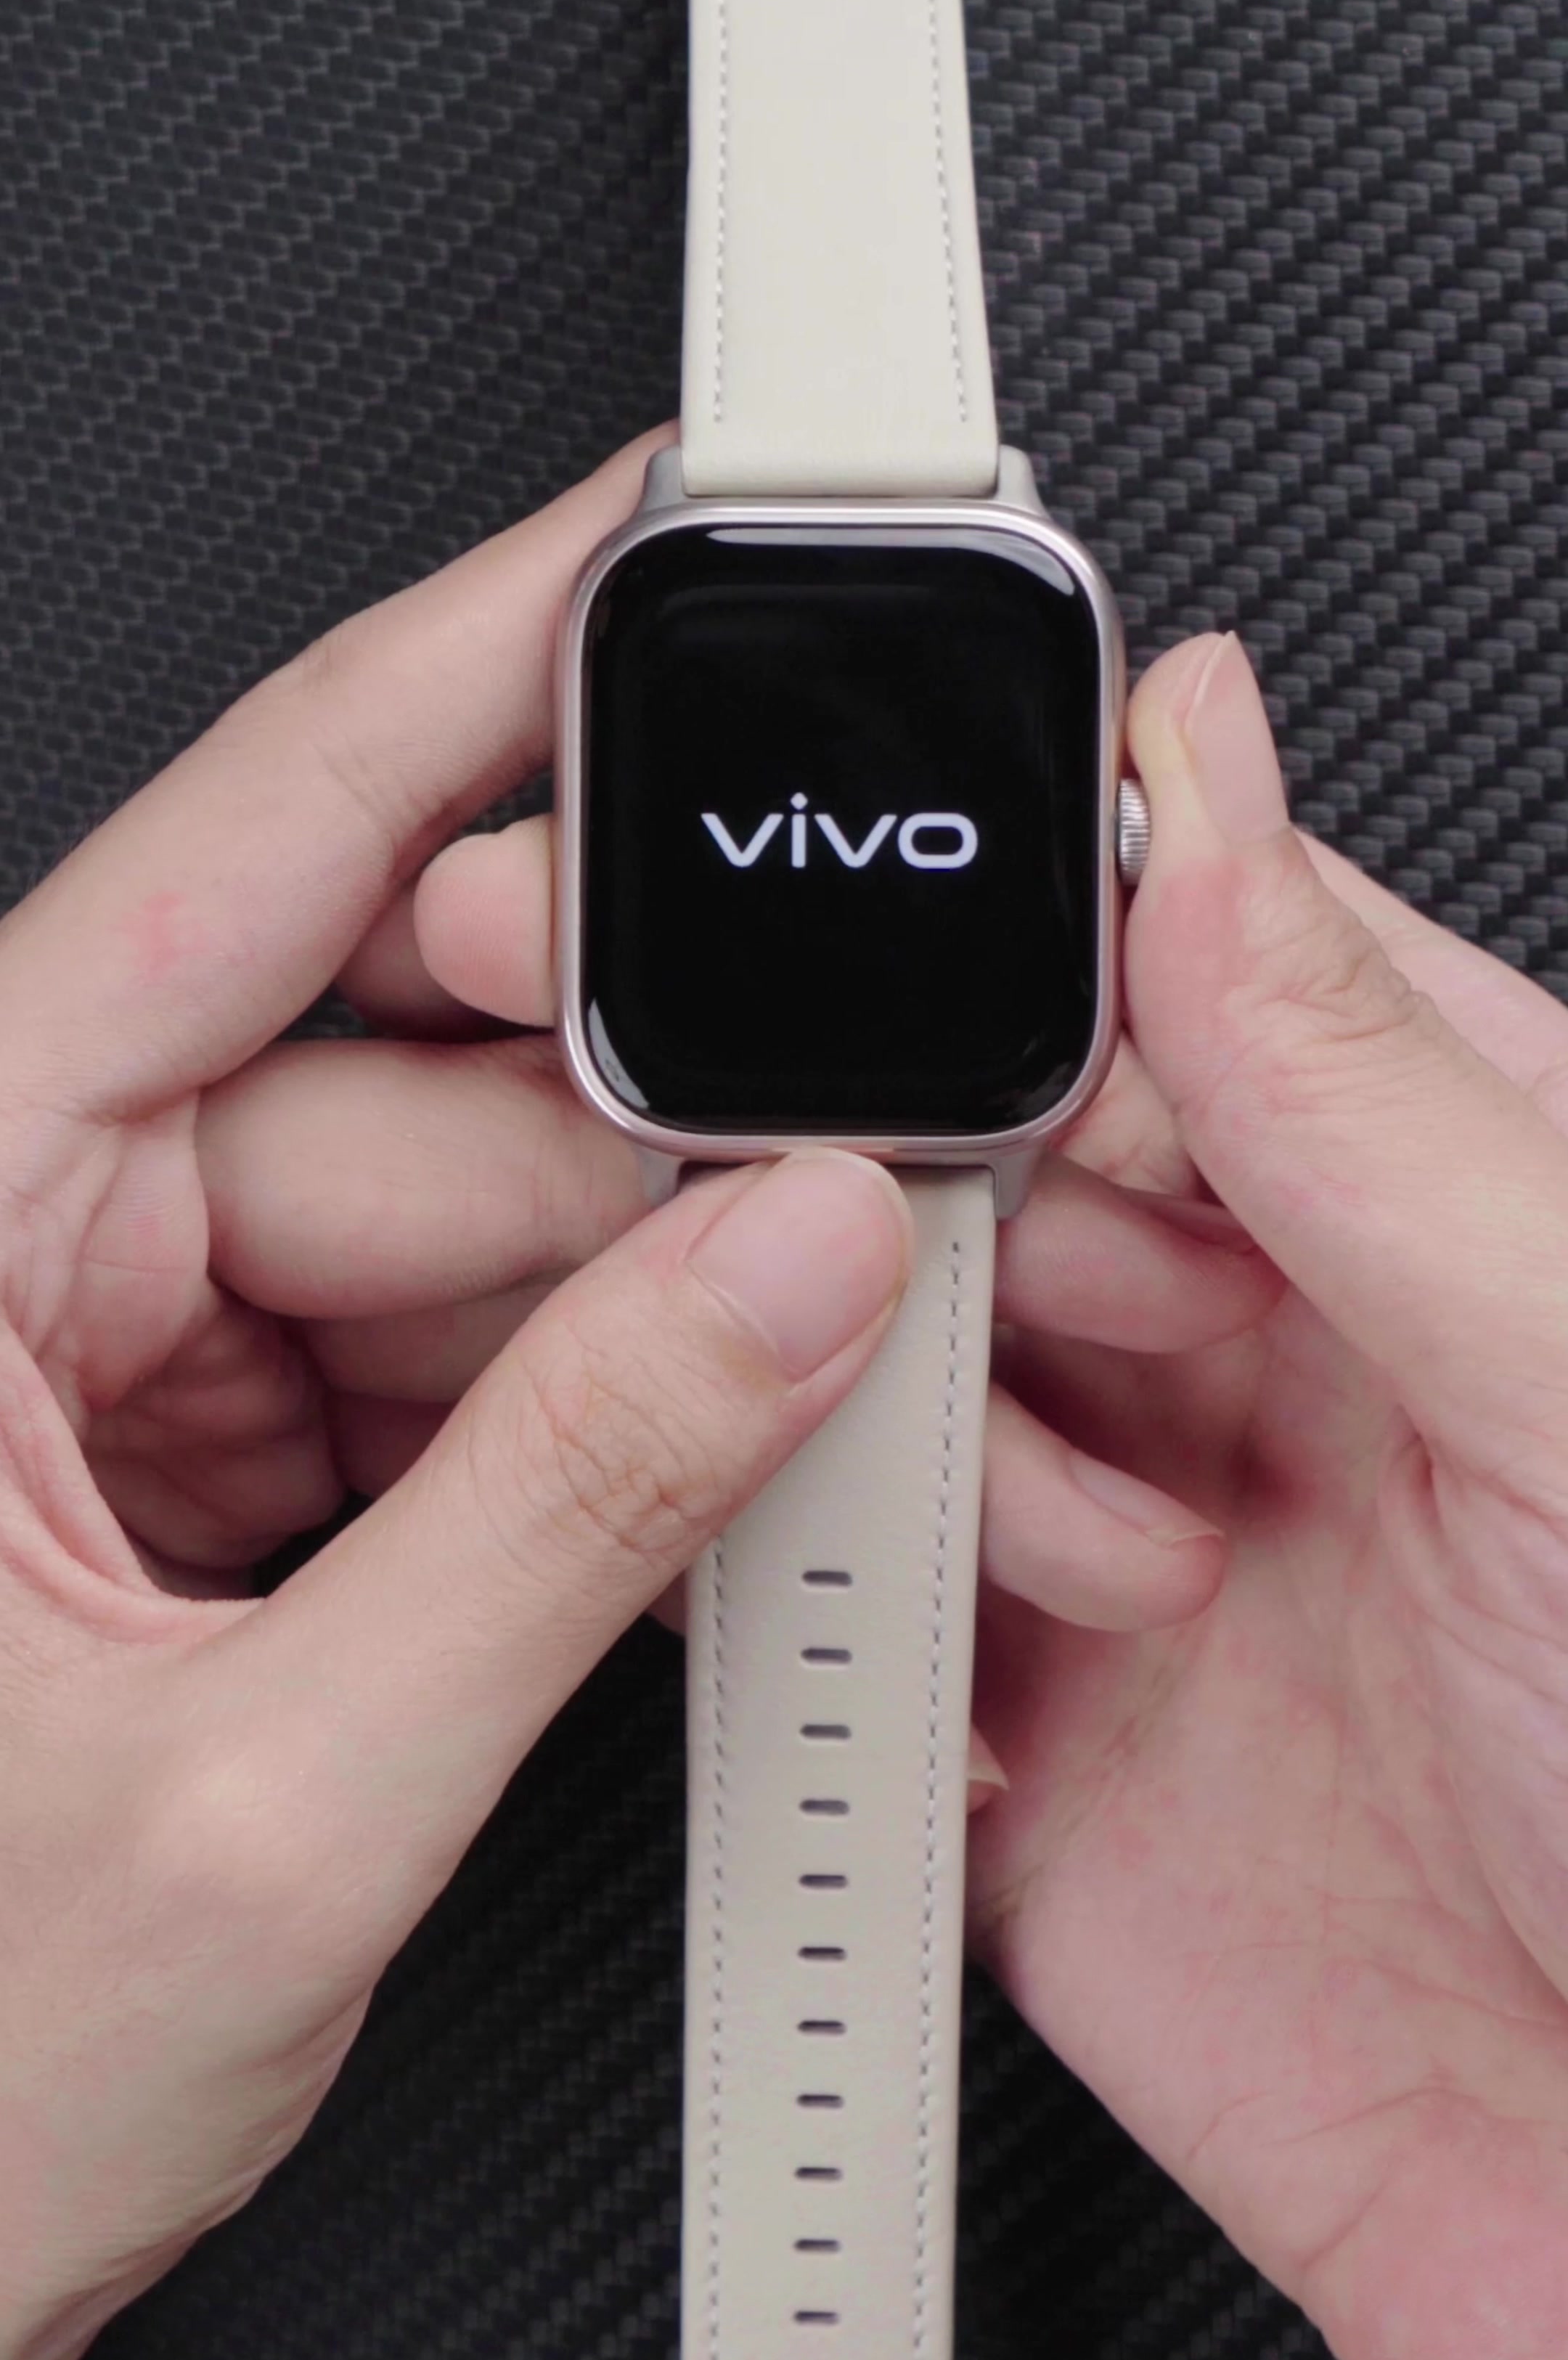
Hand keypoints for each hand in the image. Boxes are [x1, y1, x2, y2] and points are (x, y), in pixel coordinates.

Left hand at [0, 436, 932, 2359]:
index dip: (462, 672)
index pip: (232, 854)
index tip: (638, 551)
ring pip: (442, 1222)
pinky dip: (579, 1404)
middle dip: (653, 1122)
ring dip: (642, 1299)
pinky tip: (695, 1450)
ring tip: (817, 1364)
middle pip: (396, 1068)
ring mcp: (96, 1356)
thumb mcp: (267, 1808)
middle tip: (858, 1137)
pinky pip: (425, 1350)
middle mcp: (0, 1250)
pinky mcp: (179, 1458)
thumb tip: (784, 1275)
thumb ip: (564, 1519)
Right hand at [965, 633, 1567, 2359]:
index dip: (1017, 929)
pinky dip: (844, 1627)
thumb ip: (1375, 1104)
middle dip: (928, 1187)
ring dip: (926, 1437)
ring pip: (878, 1364)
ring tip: (1110, 1561)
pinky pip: (838, 1614)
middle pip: (983, 1151)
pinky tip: (967, 1675)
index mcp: (1429, 1204)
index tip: (883, 936)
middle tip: (1001, 1289)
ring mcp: (1128, 1539)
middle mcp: (1267, 1350)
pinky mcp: (1019, 1741)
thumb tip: (1212, 792)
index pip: (1169, 967)